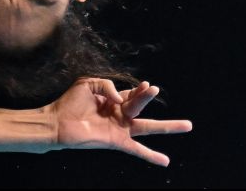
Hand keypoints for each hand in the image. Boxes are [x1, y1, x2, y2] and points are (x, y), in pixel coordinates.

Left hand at [50, 78, 191, 165]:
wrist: (58, 122)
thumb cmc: (70, 102)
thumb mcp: (88, 84)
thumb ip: (106, 85)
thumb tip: (121, 98)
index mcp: (114, 99)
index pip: (132, 93)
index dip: (139, 89)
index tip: (145, 85)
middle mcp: (119, 114)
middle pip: (140, 105)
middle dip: (148, 97)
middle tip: (156, 89)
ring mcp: (119, 128)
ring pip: (146, 126)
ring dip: (167, 126)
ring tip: (188, 125)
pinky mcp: (116, 141)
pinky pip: (137, 149)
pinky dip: (151, 155)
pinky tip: (165, 161)